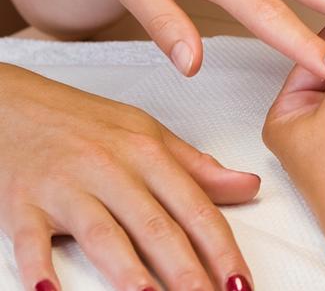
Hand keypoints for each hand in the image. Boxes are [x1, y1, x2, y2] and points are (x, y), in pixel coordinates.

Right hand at [0, 63, 259, 290]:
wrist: (16, 104)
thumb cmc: (85, 122)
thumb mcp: (148, 134)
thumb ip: (198, 167)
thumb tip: (248, 186)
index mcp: (147, 154)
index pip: (195, 207)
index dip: (221, 247)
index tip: (239, 280)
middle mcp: (111, 169)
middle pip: (156, 228)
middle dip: (187, 273)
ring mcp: (66, 187)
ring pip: (105, 236)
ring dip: (131, 275)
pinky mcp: (23, 204)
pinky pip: (31, 241)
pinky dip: (41, 269)